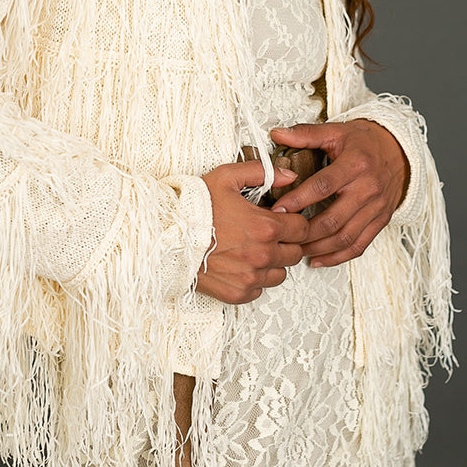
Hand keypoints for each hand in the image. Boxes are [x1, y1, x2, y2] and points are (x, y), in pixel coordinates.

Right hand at [196, 159, 311, 303]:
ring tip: (252, 249)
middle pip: (295, 253)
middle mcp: (262, 255)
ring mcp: (250, 277)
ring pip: (280, 274)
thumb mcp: (226, 177)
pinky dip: (254, 279)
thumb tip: (289, 175)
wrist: (164, 235)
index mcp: (265, 227)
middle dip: (286, 242)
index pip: (302, 229)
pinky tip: (239, 264)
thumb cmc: (193, 207)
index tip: (282, 220)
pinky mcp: (237, 293)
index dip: (294, 222)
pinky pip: (259, 290)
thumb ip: (262, 173)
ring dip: (272, 262)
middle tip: (267, 234)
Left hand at [268, 120, 409, 267]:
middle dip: (304, 232)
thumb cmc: (365, 142)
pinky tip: (319, 259)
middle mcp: (368, 189)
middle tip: (282, 235)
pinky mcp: (381, 221)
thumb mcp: (337, 131)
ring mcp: (376, 208)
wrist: (399, 151)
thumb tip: (277, 133)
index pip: (323, 186)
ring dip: (318, 248)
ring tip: (295, 248)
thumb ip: (306, 134)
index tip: (278, 209)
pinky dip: (338, 256)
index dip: (298, 200)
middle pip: (333, 219)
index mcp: (355, 165)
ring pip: (345, 237)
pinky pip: (359, 245)